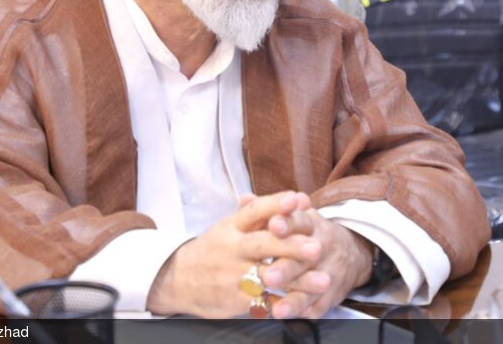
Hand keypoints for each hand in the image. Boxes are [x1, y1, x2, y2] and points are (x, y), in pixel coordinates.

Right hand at [146, 191, 320, 317]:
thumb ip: (261, 213)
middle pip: (263, 245)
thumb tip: (295, 197)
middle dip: (290, 245)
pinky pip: (264, 303)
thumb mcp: (230, 226)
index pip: (255, 211)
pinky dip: (285, 305)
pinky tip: (305, 304)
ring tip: (323, 280)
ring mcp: (234, 276)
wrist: (179, 278)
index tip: (298, 199)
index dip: (276, 204)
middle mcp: (233, 249)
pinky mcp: (237, 300)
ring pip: (268, 276)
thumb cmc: (214, 248)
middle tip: (317, 246)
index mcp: (233, 227)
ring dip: (298, 279)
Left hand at [263, 209, 373, 318]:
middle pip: (305, 258)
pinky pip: (320, 306)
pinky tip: (290, 318)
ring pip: (312, 287)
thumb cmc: (311, 232)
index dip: (287, 223)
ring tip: (279, 309)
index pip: (300, 222)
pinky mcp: (332, 294)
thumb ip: (269, 209)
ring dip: (296, 298)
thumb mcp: (296, 215)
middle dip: (288, 267)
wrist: (351, 252)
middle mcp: (323, 247)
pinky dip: (305, 312)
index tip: (273, 224)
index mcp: (312, 224)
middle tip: (270, 276)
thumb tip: (244, 199)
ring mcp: (329, 272)